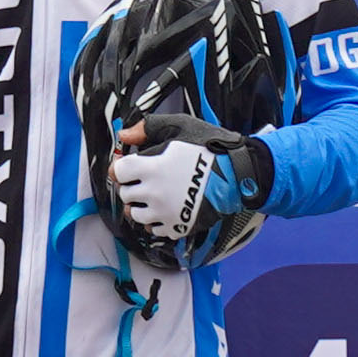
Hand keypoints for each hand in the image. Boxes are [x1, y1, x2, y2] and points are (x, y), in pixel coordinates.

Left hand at [113, 123, 251, 242]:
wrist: (239, 174)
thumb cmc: (211, 148)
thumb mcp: (180, 126)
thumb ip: (148, 128)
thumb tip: (125, 135)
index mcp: (151, 168)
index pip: (118, 172)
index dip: (122, 168)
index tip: (130, 166)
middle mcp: (154, 193)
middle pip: (125, 194)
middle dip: (132, 186)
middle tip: (145, 179)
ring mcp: (166, 213)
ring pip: (136, 215)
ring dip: (140, 205)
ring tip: (154, 196)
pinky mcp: (178, 226)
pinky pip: (155, 230)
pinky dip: (156, 221)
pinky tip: (166, 209)